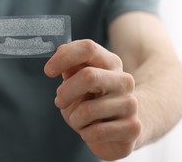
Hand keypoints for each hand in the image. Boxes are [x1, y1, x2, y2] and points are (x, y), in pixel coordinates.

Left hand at [44, 39, 141, 160]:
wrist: (121, 130)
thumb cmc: (93, 102)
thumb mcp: (78, 82)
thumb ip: (71, 68)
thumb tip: (60, 53)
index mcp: (110, 63)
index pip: (88, 48)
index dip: (64, 57)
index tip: (48, 71)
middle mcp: (124, 80)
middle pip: (88, 76)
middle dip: (65, 92)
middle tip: (59, 101)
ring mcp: (130, 104)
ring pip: (88, 110)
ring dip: (74, 119)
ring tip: (79, 120)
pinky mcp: (133, 128)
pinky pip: (96, 132)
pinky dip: (85, 134)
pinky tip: (90, 132)